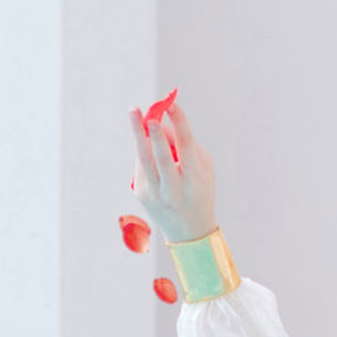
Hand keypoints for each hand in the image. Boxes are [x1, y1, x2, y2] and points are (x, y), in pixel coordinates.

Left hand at [129, 94, 217, 245]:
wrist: (189, 230)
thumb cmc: (199, 189)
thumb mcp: (202, 169)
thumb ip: (185, 145)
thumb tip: (161, 123)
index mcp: (194, 180)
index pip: (186, 148)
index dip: (179, 124)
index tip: (172, 106)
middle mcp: (173, 189)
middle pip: (161, 156)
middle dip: (155, 133)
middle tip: (149, 114)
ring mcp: (155, 193)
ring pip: (144, 159)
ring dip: (137, 133)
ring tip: (133, 111)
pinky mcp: (141, 194)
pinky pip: (141, 165)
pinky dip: (144, 150)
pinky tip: (148, 143)